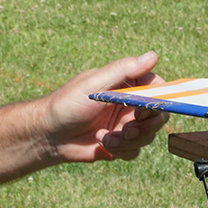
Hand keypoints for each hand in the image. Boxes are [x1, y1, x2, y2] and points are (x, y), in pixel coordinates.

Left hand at [43, 52, 168, 162]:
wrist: (48, 135)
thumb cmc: (67, 104)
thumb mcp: (95, 84)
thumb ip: (124, 70)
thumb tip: (153, 56)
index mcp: (126, 84)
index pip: (158, 88)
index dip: (159, 100)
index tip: (143, 109)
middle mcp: (129, 103)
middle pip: (158, 115)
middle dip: (145, 126)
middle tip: (127, 130)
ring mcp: (125, 124)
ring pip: (147, 136)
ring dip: (129, 140)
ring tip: (105, 138)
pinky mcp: (120, 144)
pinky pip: (134, 151)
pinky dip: (121, 150)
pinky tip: (100, 143)